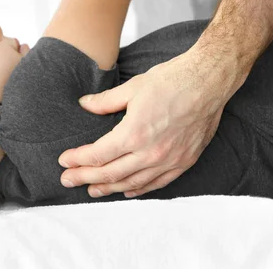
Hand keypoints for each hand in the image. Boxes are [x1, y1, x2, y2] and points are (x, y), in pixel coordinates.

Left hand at [57, 45, 235, 198]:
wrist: (208, 82)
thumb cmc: (171, 81)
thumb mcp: (132, 87)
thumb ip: (105, 101)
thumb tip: (84, 104)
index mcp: (134, 134)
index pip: (97, 155)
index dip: (77, 160)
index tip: (64, 161)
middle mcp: (150, 153)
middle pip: (110, 173)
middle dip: (85, 178)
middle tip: (67, 180)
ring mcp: (168, 161)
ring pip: (131, 183)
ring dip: (109, 188)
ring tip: (92, 190)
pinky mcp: (183, 162)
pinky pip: (156, 183)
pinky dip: (139, 189)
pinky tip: (127, 191)